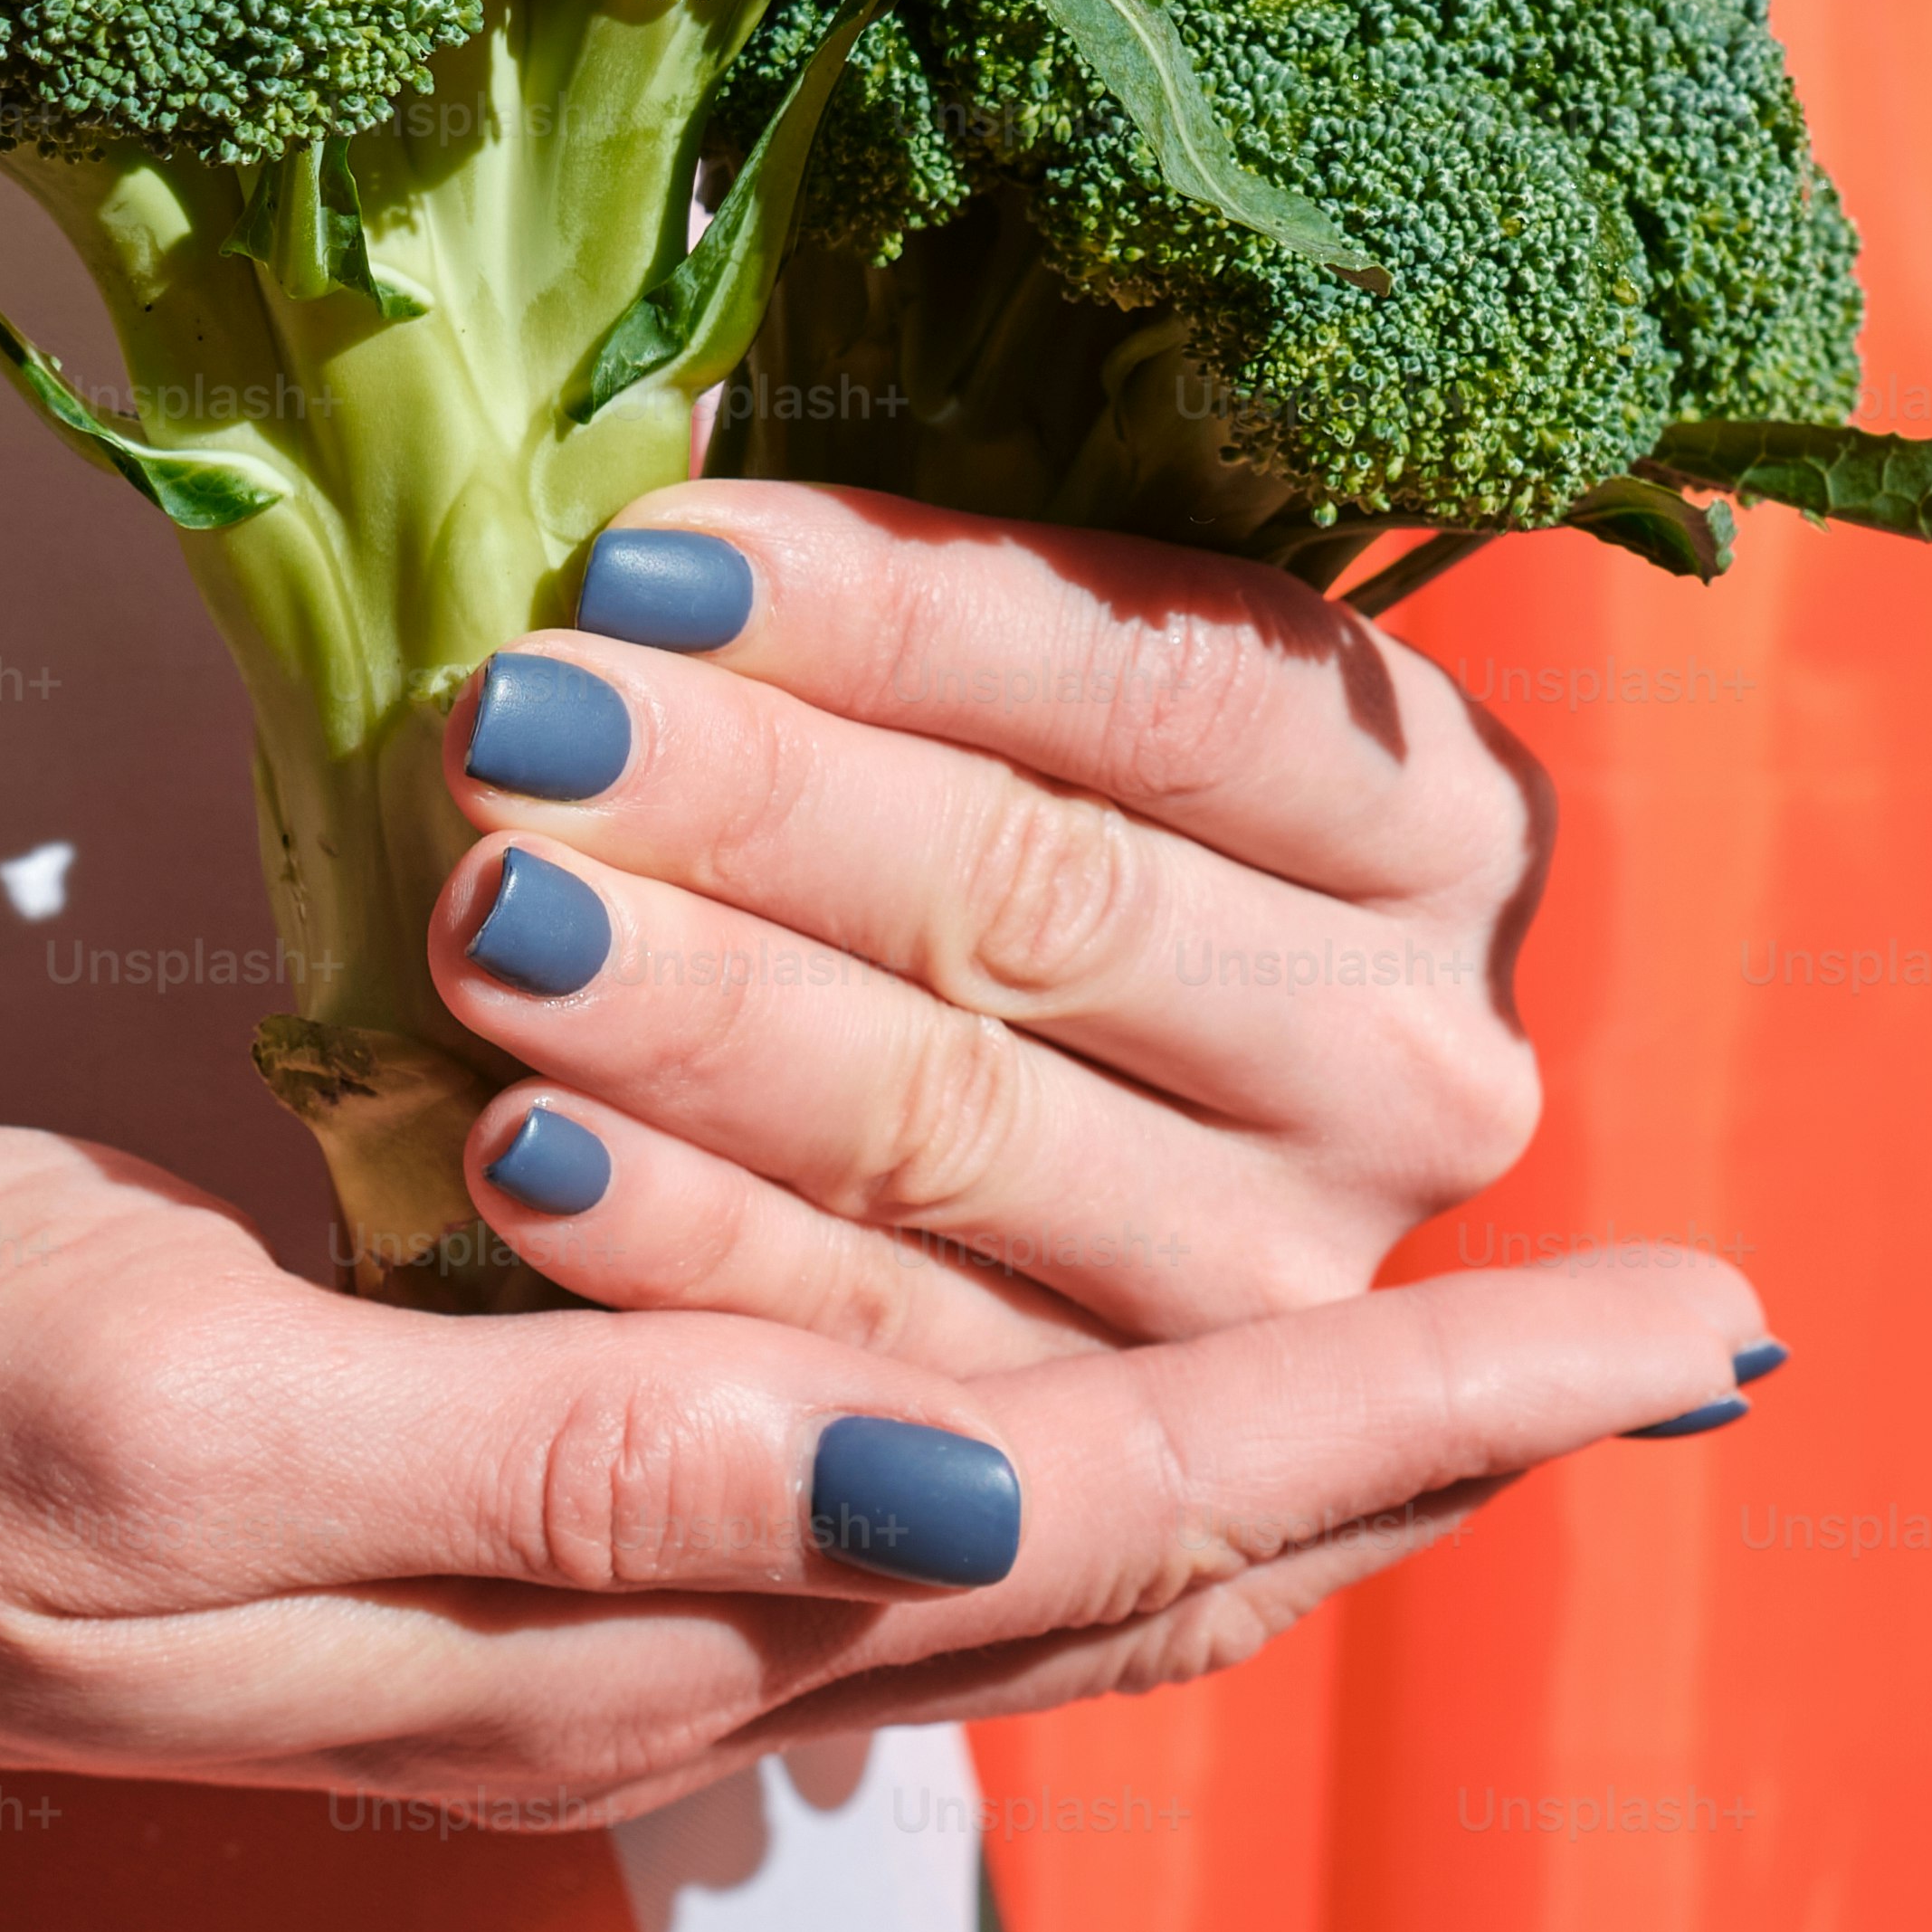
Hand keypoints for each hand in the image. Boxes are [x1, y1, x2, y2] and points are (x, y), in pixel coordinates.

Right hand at [0, 1116, 1762, 1810]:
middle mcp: (652, 1650)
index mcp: (606, 1616)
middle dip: (1430, 1439)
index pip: (1118, 1505)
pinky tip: (1124, 1385)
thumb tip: (952, 1497)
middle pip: (1141, 1561)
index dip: (1414, 1410)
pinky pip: (888, 1516)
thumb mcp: (177, 1406)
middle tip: (1673, 1321)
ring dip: (1287, 1447)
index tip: (1672, 1320)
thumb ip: (573, 1475)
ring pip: (1043, 1551)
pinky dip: (1078, 1440)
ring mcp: (583, 1618)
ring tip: (1486, 1354)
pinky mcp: (508, 1542)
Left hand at [415, 482, 1555, 1368]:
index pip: (1170, 689)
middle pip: (1054, 900)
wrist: (1122, 1133)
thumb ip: (925, 596)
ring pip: (959, 1125)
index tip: (645, 560)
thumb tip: (649, 461)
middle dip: (754, 803)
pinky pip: (875, 1344)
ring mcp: (1286, 1282)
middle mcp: (1419, 1061)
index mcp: (1444, 818)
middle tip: (515, 726)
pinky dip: (684, 1245)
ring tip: (486, 913)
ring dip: (696, 1016)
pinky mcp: (1125, 1470)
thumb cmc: (1015, 820)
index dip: (898, 621)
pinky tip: (514, 1146)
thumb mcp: (1048, 689)